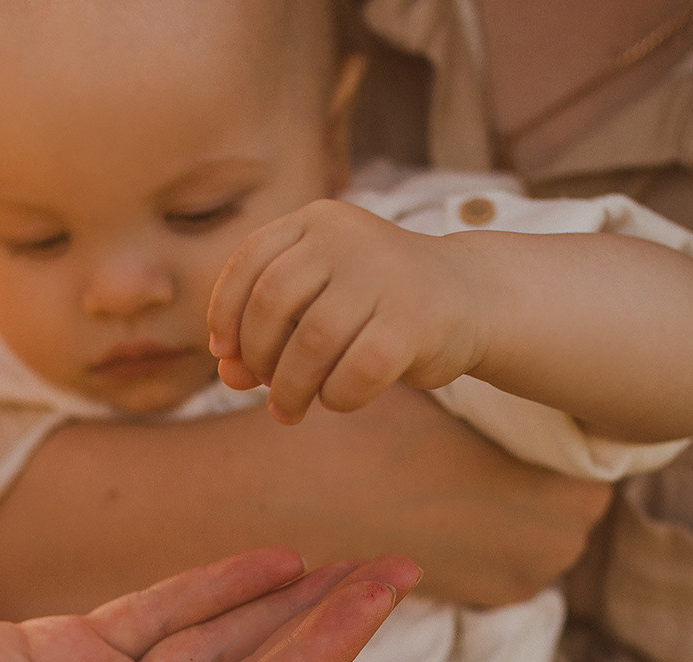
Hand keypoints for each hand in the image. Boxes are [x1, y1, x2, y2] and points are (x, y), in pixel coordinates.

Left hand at [208, 200, 484, 424]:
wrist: (468, 297)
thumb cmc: (375, 305)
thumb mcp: (318, 302)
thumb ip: (269, 331)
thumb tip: (228, 375)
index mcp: (318, 220)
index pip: (249, 262)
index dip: (225, 313)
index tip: (225, 354)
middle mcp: (349, 237)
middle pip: (272, 303)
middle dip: (258, 357)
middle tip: (264, 388)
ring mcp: (384, 275)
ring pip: (310, 343)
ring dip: (290, 388)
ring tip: (289, 408)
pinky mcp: (413, 320)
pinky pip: (355, 372)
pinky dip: (337, 396)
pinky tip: (338, 398)